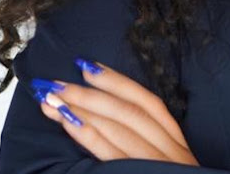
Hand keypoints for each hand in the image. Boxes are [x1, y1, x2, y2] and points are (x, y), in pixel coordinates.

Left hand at [31, 59, 198, 164]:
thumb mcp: (166, 169)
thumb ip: (147, 147)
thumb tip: (109, 122)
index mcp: (177, 145)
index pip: (149, 103)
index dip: (118, 82)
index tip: (88, 66)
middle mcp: (172, 152)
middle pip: (131, 112)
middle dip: (90, 93)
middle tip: (57, 83)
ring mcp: (159, 166)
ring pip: (121, 127)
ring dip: (82, 109)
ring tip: (52, 100)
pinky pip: (112, 153)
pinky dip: (89, 134)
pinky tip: (68, 123)